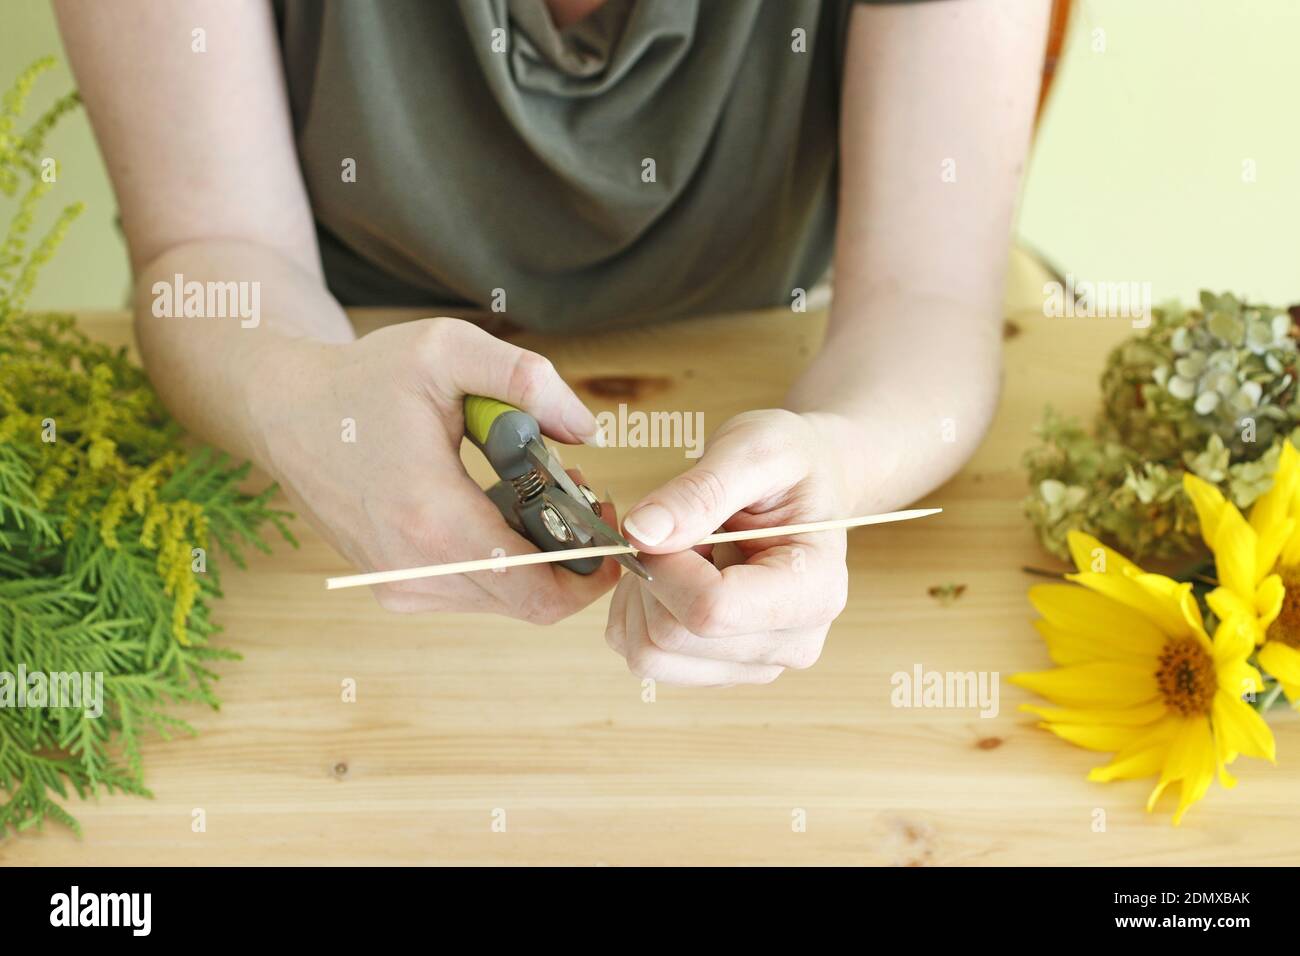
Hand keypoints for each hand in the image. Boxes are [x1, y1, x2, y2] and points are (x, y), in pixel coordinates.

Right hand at [251, 317, 620, 620]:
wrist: (286, 413)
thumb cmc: (366, 380)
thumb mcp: (448, 350)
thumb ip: (526, 379)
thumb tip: (587, 430)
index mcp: (430, 518)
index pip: (537, 590)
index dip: (592, 570)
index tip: (609, 521)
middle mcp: (413, 569)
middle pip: (530, 602)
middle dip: (571, 556)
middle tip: (580, 496)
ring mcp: (400, 587)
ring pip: (504, 601)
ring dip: (536, 558)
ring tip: (534, 490)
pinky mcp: (395, 590)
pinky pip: (474, 593)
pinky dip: (501, 561)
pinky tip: (493, 507)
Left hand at [605, 409, 852, 685]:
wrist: (809, 484)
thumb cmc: (791, 463)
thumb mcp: (754, 449)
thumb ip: (699, 492)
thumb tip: (642, 534)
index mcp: (814, 591)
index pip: (709, 610)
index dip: (665, 565)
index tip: (669, 521)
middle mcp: (792, 643)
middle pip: (670, 638)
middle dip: (650, 577)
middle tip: (675, 531)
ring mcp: (757, 664)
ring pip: (650, 657)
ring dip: (639, 599)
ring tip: (676, 552)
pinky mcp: (723, 669)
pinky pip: (647, 659)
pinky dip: (638, 615)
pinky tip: (671, 577)